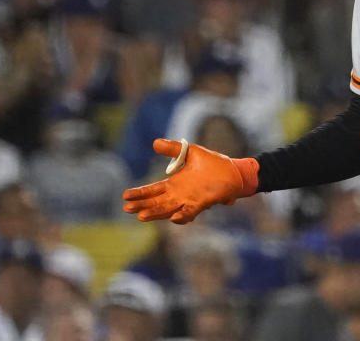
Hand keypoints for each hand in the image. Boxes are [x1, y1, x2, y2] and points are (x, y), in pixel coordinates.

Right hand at [122, 139, 258, 223]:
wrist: (235, 171)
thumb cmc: (214, 164)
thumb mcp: (191, 152)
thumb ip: (173, 149)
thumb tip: (154, 142)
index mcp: (175, 184)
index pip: (152, 190)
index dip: (139, 193)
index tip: (125, 196)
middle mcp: (179, 195)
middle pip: (156, 202)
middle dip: (142, 206)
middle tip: (127, 208)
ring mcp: (190, 200)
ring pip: (168, 209)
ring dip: (155, 213)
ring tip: (141, 216)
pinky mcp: (203, 202)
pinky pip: (190, 212)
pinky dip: (182, 216)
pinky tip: (173, 218)